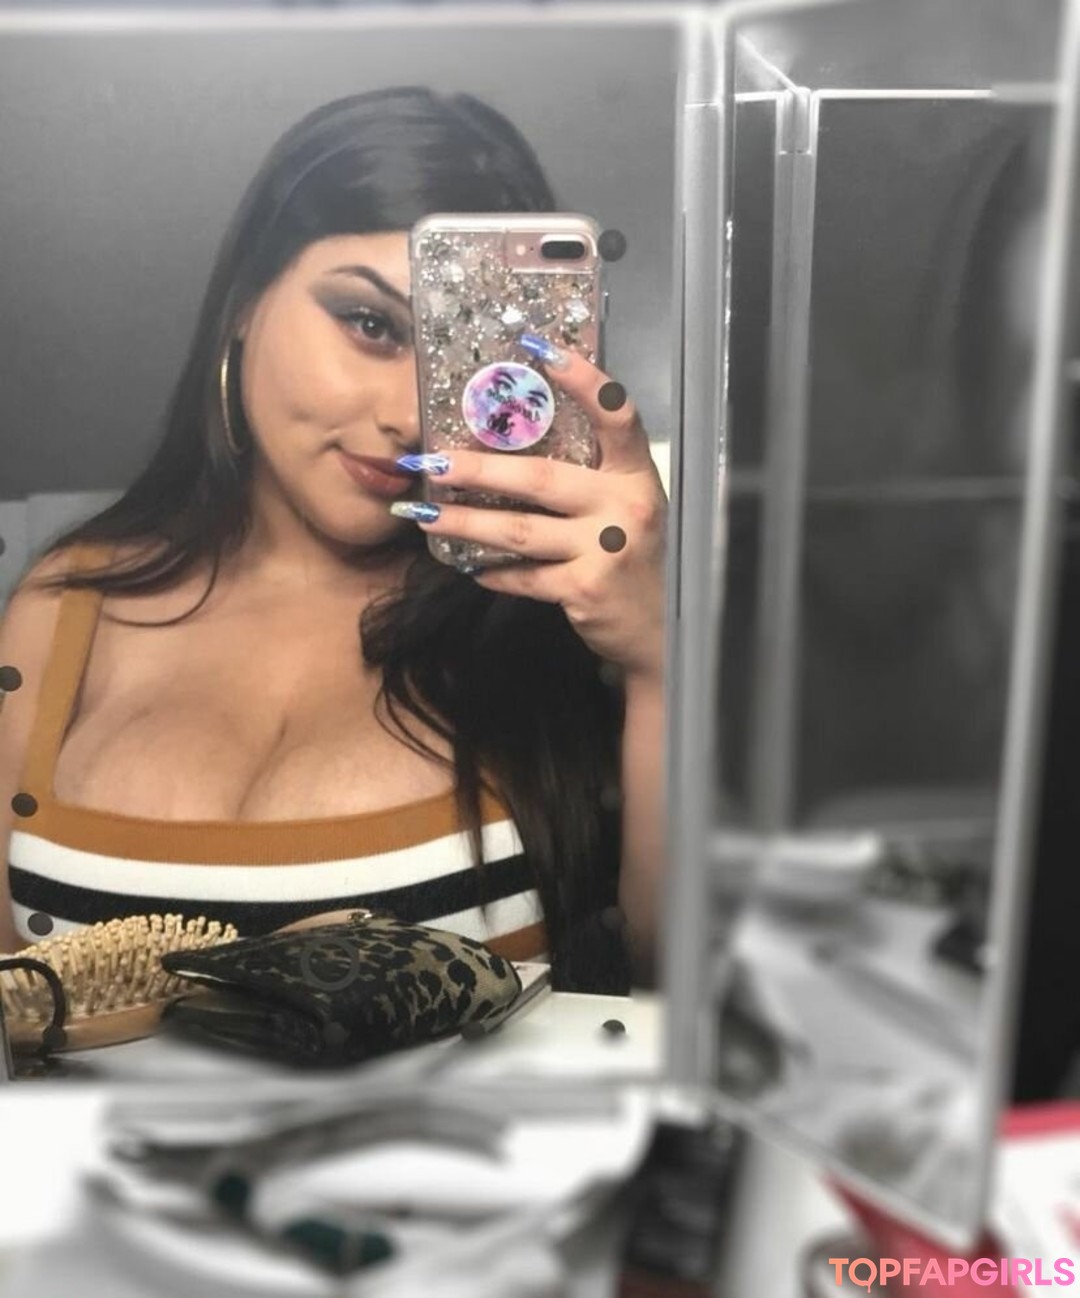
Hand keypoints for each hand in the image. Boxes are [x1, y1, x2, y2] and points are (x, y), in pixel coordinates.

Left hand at [395, 343, 667, 680]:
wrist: (661, 630)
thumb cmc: (637, 558)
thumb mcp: (627, 508)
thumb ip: (591, 478)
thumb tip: (514, 447)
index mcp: (637, 475)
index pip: (617, 416)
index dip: (583, 380)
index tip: (540, 348)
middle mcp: (625, 506)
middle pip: (540, 478)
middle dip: (478, 471)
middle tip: (430, 463)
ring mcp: (605, 549)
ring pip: (519, 530)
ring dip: (464, 524)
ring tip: (422, 517)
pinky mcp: (585, 589)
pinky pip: (525, 577)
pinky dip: (494, 573)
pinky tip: (470, 568)